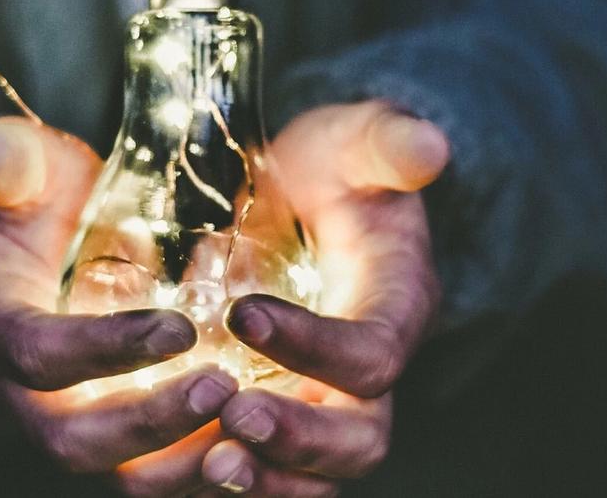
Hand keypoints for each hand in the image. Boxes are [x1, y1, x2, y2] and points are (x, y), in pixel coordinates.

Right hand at [0, 117, 238, 495]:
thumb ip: (9, 160)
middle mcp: (24, 395)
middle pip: (77, 442)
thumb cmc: (38, 202)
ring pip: (125, 476)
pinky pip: (162, 475)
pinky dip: (211, 470)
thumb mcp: (22, 170)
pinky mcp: (120, 439)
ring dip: (188, 461)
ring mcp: (74, 424)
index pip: (38, 355)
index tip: (180, 328)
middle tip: (224, 387)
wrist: (46, 245)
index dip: (104, 349)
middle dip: (151, 424)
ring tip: (254, 422)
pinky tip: (267, 445)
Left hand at [202, 101, 448, 495]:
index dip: (316, 346)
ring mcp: (324, 400)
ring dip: (266, 480)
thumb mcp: (357, 141)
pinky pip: (270, 471)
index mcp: (396, 308)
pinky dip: (234, 477)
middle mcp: (367, 371)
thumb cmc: (334, 168)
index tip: (243, 313)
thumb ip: (387, 143)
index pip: (372, 353)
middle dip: (299, 439)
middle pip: (359, 438)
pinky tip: (178, 464)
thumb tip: (428, 145)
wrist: (307, 196)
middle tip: (233, 417)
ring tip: (209, 464)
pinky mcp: (282, 411)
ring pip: (315, 475)